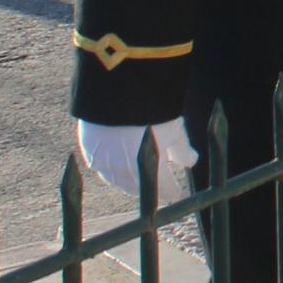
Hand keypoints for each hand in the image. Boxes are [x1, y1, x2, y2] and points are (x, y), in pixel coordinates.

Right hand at [77, 116, 195, 198]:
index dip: (171, 191)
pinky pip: (101, 167)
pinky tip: (115, 164)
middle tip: (156, 185)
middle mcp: (126, 172)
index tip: (176, 193)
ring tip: (136, 176)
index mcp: (150, 169)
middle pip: (138, 186)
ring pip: (118, 180)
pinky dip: (110, 168)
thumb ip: (183, 150)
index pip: (164, 188)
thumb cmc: (153, 110)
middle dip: (148, 187)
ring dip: (128, 181)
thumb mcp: (175, 129)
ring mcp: (106, 163)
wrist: (119, 90)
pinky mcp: (90, 152)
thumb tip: (191, 162)